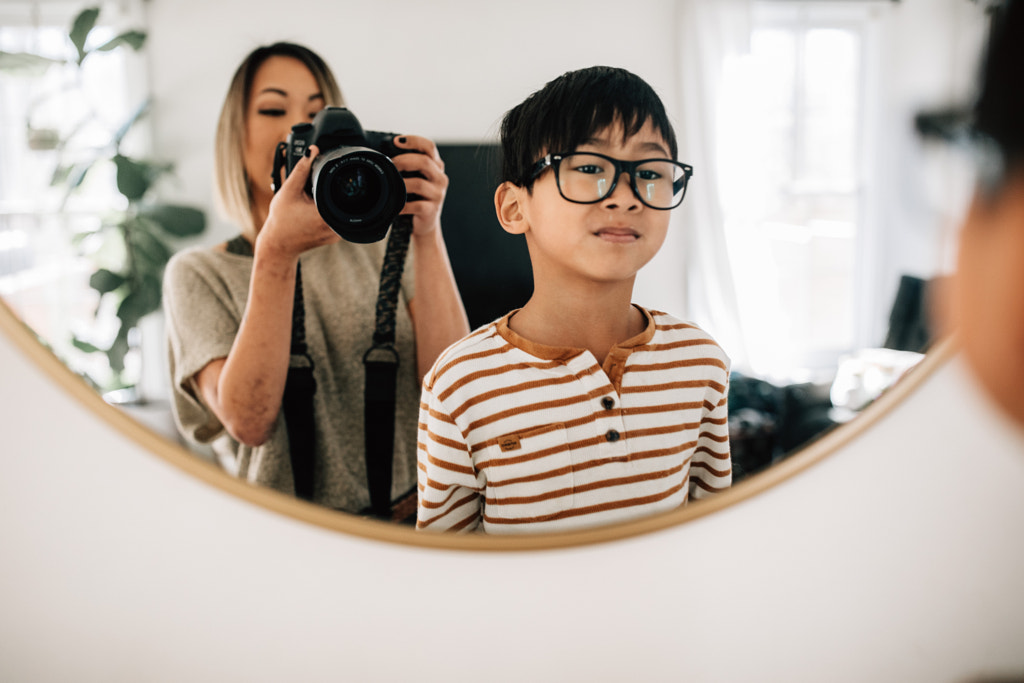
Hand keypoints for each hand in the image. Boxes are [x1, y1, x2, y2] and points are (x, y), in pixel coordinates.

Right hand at [257, 145, 339, 260]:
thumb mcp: (289, 191)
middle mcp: (336, 226)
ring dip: (331, 200)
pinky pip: (338, 218)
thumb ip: (301, 170)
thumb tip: (312, 151)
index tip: (328, 174)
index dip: (337, 179)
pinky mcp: (335, 236)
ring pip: (342, 208)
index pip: (341, 190)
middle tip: (314, 191)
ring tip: (313, 201)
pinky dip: (329, 210)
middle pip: (343, 199)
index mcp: (327, 215)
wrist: (278, 245)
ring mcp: (337, 233)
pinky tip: (316, 210)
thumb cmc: (281, 221)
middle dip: (331, 189)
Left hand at [392, 135, 448, 236]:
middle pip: (424, 162)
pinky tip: (396, 205)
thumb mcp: (416, 177)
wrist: (425, 223)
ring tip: (391, 185)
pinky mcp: (432, 210)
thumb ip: (408, 165)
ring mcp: (438, 194)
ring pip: (419, 183)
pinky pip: (416, 205)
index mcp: (436, 166)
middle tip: (390, 164)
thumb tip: (383, 154)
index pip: (429, 146)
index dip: (414, 140)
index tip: (396, 141)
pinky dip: (403, 205)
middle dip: (403, 160)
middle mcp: (440, 178)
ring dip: (401, 183)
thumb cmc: (417, 197)